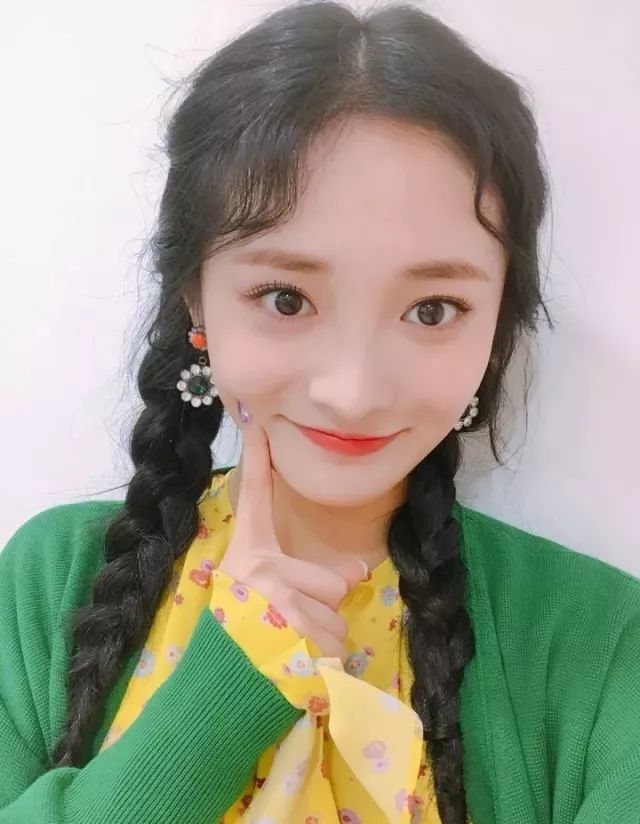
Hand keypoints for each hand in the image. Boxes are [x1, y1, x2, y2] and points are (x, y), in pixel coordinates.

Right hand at [218, 403, 367, 660]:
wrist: (216, 693)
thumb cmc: (239, 638)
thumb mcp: (264, 598)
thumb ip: (306, 578)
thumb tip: (359, 572)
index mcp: (247, 555)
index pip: (254, 496)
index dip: (257, 457)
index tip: (258, 418)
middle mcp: (258, 572)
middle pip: (332, 580)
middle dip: (326, 610)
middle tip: (295, 625)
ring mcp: (273, 604)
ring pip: (337, 618)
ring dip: (324, 640)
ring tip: (292, 650)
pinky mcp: (289, 638)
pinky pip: (335, 646)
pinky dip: (325, 664)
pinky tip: (297, 669)